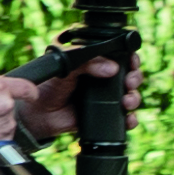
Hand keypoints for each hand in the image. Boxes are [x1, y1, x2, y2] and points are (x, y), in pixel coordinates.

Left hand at [15, 54, 143, 137]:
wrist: (38, 113)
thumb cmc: (49, 84)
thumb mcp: (66, 65)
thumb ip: (87, 62)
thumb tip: (113, 69)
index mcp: (95, 61)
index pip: (119, 55)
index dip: (130, 57)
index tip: (132, 60)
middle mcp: (103, 78)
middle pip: (130, 75)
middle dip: (135, 78)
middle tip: (130, 82)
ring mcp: (105, 97)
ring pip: (130, 95)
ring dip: (134, 97)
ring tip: (127, 101)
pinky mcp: (104, 116)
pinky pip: (124, 118)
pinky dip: (131, 119)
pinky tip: (129, 118)